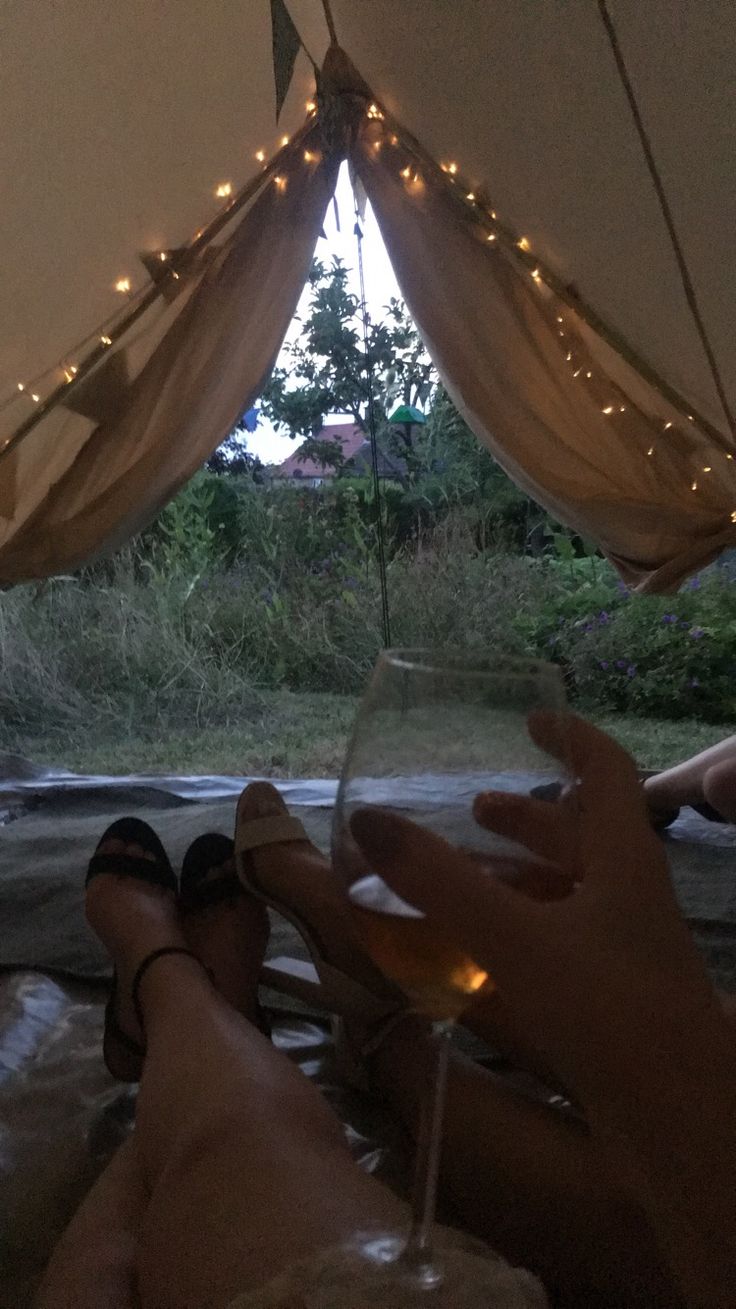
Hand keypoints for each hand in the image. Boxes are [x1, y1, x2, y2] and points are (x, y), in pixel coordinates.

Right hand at [350, 713, 723, 1103]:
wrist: (681, 1127)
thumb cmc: (610, 1014)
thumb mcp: (516, 938)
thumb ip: (441, 882)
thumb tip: (367, 821)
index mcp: (625, 861)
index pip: (607, 770)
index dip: (570, 736)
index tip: (530, 719)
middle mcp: (631, 897)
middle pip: (584, 835)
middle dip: (527, 817)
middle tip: (472, 810)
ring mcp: (627, 951)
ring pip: (572, 892)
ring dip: (520, 875)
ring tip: (463, 876)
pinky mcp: (615, 1000)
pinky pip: (563, 943)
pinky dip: (520, 931)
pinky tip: (479, 959)